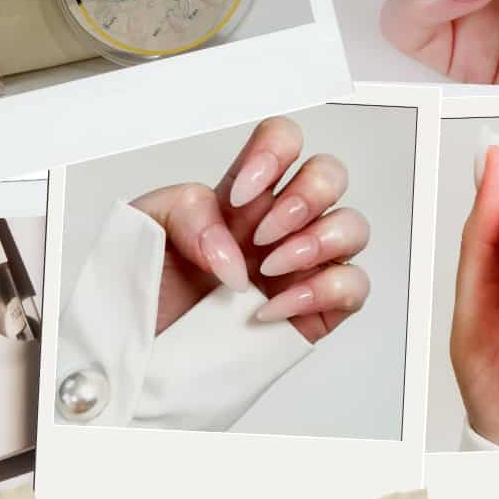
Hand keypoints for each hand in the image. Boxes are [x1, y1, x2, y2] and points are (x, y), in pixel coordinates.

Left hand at [131, 116, 369, 341]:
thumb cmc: (146, 293)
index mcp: (243, 196)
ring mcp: (303, 266)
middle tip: (261, 235)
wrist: (144, 357)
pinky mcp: (318, 310)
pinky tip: (274, 307)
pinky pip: (354, 285)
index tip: (239, 197)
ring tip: (268, 269)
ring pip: (353, 227)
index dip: (275, 152)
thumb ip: (187, 210)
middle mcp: (279, 225)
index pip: (284, 141)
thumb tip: (234, 250)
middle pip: (330, 174)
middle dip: (305, 196)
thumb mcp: (145, 228)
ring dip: (316, 242)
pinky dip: (322, 291)